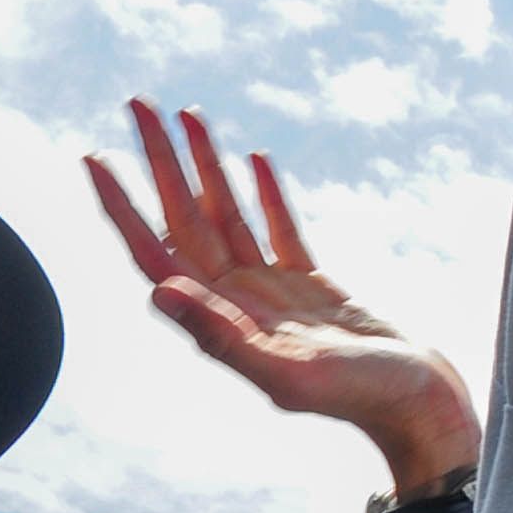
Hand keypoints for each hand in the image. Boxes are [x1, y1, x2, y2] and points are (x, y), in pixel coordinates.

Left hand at [88, 101, 479, 488]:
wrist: (417, 408)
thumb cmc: (359, 397)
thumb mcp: (289, 373)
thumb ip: (223, 335)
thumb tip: (162, 291)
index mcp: (223, 319)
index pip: (157, 251)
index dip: (123, 205)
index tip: (95, 156)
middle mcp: (237, 301)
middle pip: (185, 219)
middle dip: (159, 162)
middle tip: (137, 104)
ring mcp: (272, 292)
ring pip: (227, 215)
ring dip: (206, 165)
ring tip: (188, 115)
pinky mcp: (311, 287)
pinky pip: (277, 230)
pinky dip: (264, 194)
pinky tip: (255, 161)